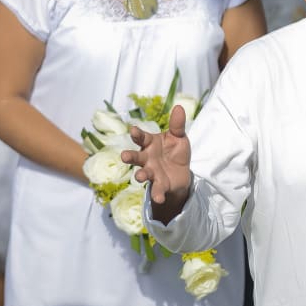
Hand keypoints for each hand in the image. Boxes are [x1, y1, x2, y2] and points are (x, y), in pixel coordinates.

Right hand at [121, 105, 192, 222]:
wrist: (181, 173)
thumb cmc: (175, 151)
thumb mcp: (178, 137)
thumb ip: (177, 125)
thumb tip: (179, 107)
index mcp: (150, 144)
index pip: (142, 138)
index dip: (137, 134)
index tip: (133, 130)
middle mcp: (147, 158)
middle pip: (136, 157)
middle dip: (130, 156)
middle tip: (124, 156)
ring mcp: (152, 172)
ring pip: (143, 174)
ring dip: (140, 175)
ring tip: (140, 176)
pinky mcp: (159, 185)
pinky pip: (157, 190)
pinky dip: (157, 194)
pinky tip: (159, 199)